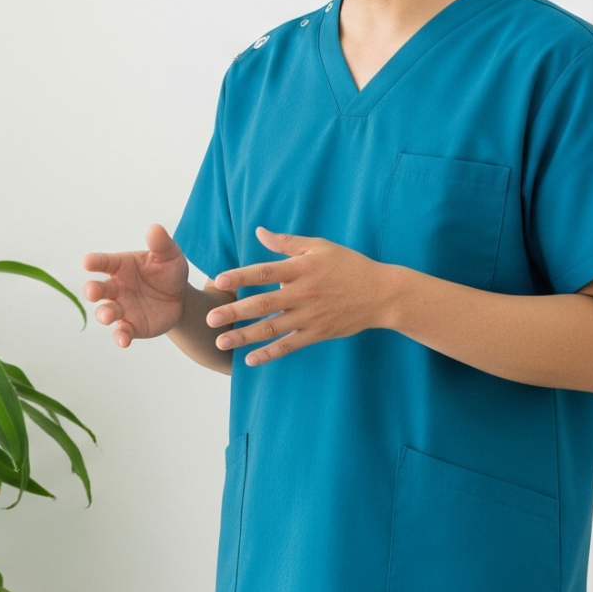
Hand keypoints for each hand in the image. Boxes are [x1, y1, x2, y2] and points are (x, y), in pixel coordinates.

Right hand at [81, 224, 190, 348]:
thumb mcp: (169, 256)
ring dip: (104, 314)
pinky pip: (122, 331)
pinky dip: (120, 336)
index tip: (87, 262)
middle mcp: (115, 287)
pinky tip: (123, 340)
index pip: (103, 262)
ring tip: (107, 316)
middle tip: (92, 292)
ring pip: (106, 312)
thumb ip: (161, 244)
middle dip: (92, 290)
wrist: (179, 298)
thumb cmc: (168, 271)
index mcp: (120, 266)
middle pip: (98, 288)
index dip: (94, 262)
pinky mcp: (130, 325)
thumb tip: (155, 228)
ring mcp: (121, 308)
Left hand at [206, 227, 401, 365]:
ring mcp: (310, 316)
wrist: (382, 294)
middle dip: (235, 312)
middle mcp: (303, 294)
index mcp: (302, 269)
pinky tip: (250, 359)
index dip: (241, 276)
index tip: (218, 281)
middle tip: (210, 319)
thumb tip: (258, 232)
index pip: (266, 272)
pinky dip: (270, 354)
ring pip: (273, 328)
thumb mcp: (321, 247)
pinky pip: (290, 345)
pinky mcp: (318, 333)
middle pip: (264, 304)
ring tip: (221, 341)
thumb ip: (287, 242)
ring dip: (245, 336)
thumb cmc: (349, 266)